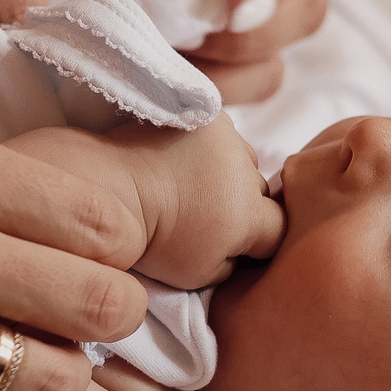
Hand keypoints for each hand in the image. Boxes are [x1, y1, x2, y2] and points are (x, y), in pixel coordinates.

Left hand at [0, 0, 323, 100]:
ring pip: (275, 56)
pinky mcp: (214, 41)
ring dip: (228, 77)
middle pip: (302, 4)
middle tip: (184, 49)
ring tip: (162, 71)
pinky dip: (207, 94)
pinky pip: (240, 81)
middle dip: (253, 39)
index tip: (229, 18)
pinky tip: (156, 87)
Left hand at [118, 117, 284, 288]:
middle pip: (262, 193)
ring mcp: (227, 139)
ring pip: (244, 161)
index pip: (279, 229)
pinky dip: (212, 149)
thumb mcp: (197, 275)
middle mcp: (245, 172)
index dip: (262, 240)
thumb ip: (233, 265)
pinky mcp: (207, 116)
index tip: (237, 243)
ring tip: (193, 184)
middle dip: (244, 204)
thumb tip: (243, 252)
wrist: (110, 190)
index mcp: (248, 214)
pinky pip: (224, 136)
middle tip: (207, 214)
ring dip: (229, 173)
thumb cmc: (149, 240)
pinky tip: (185, 160)